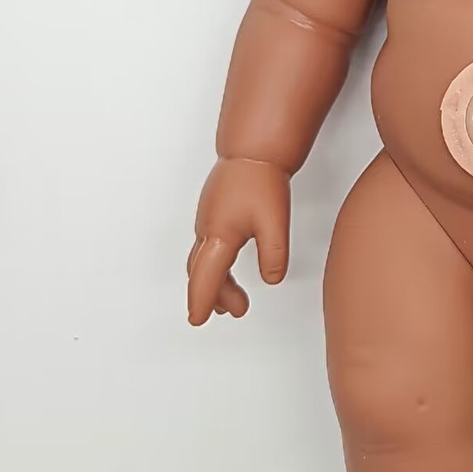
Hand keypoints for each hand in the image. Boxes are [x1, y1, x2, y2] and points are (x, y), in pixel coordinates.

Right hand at [186, 156, 290, 324]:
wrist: (253, 151)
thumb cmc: (261, 181)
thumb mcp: (275, 224)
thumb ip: (274, 256)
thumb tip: (271, 280)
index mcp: (219, 236)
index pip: (206, 279)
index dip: (202, 301)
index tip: (198, 320)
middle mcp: (207, 230)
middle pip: (203, 273)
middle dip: (214, 296)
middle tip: (237, 311)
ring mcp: (207, 220)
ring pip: (204, 261)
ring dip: (216, 282)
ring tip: (234, 299)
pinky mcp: (212, 213)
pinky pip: (206, 248)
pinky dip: (214, 265)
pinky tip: (227, 268)